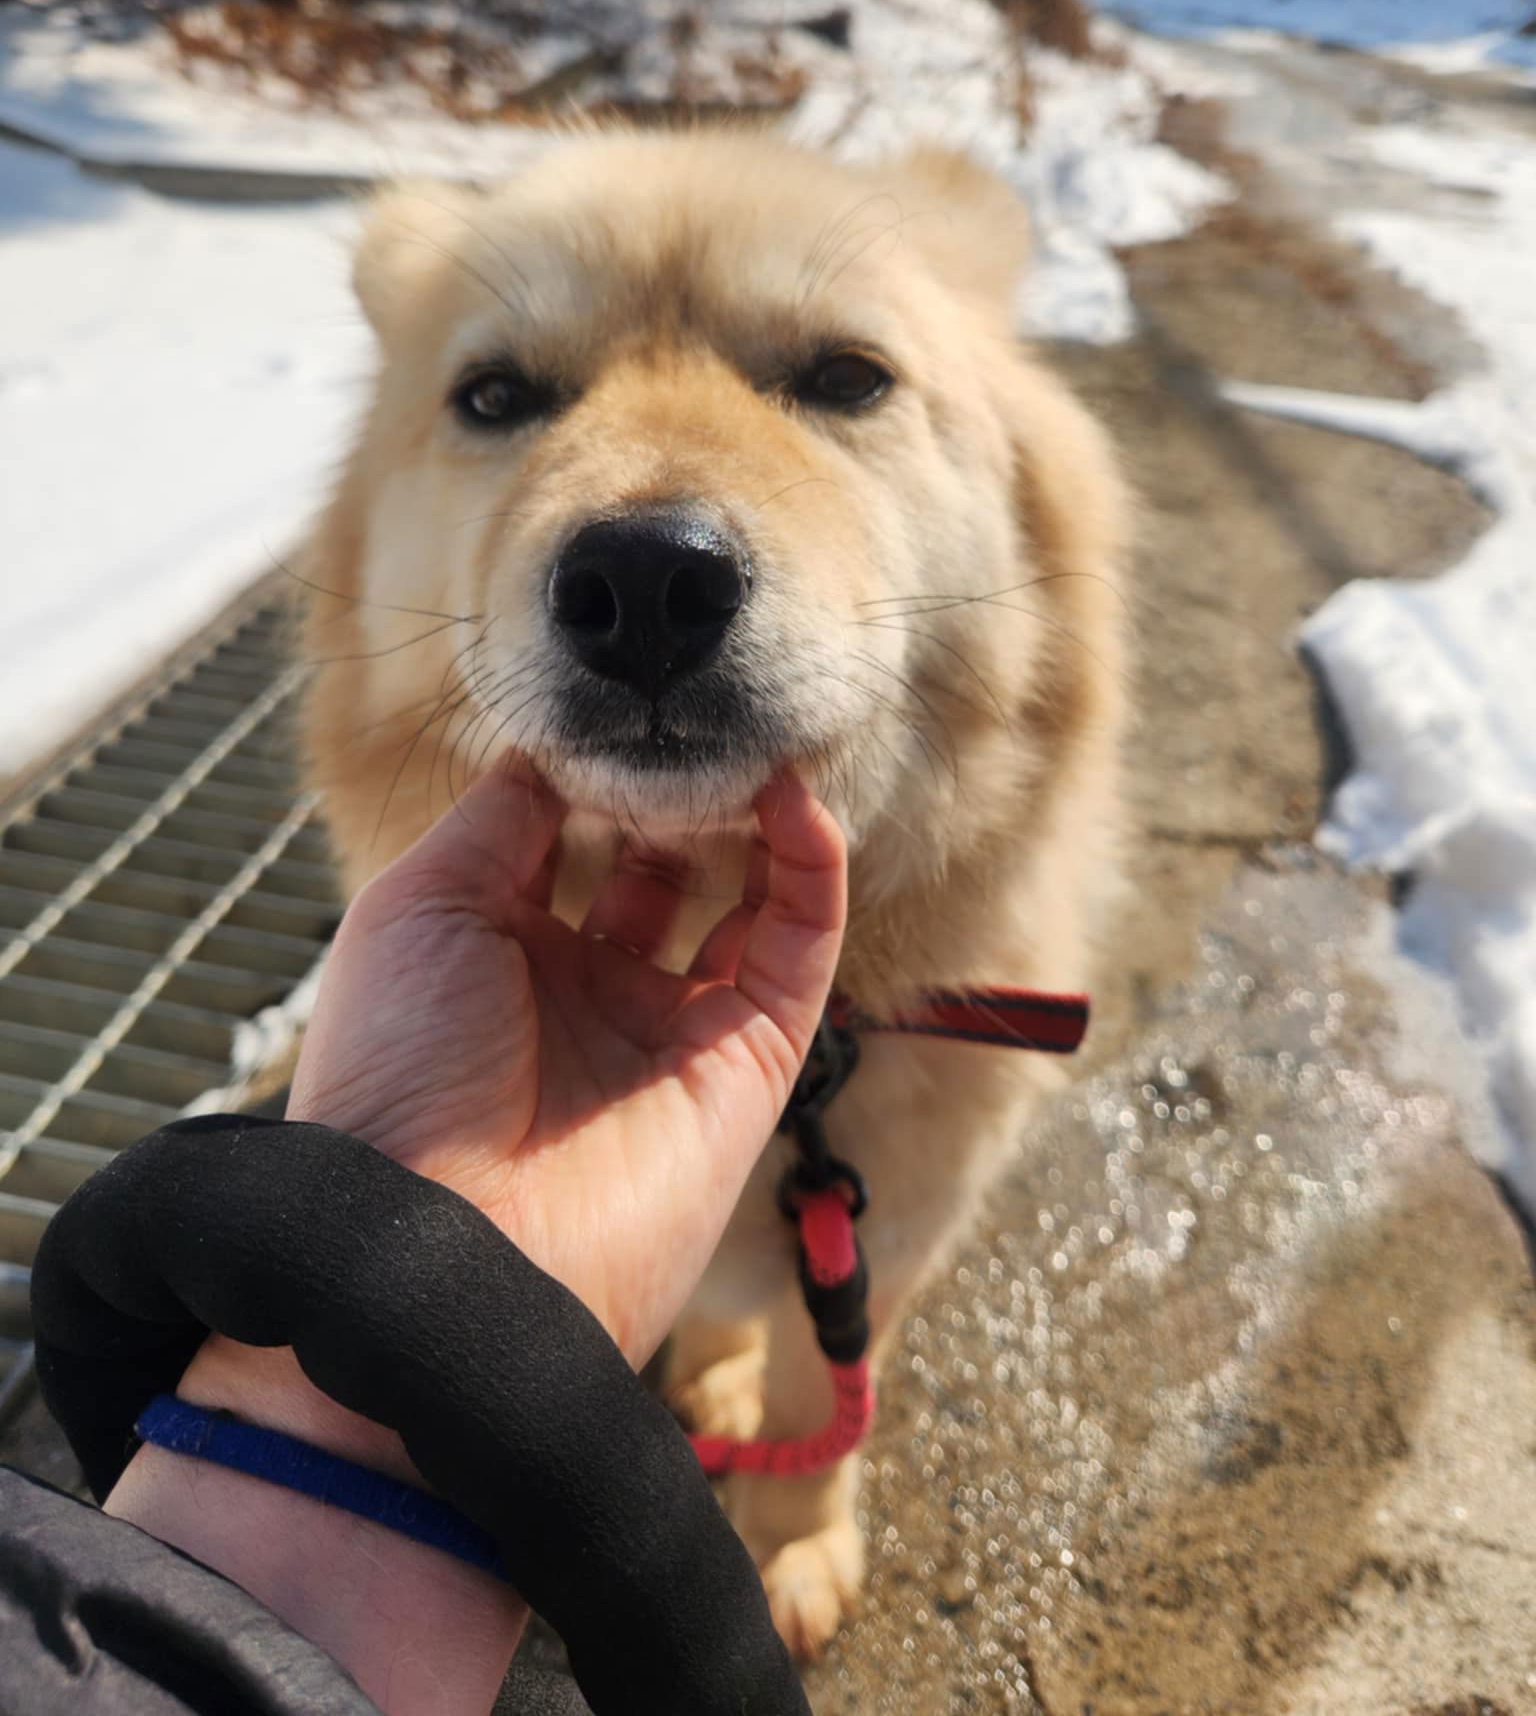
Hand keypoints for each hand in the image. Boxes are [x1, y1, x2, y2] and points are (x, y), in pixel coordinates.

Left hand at [285, 759, 845, 1364]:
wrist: (443, 1247)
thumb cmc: (403, 1068)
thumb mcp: (419, 908)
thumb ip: (499, 817)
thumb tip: (560, 744)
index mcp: (494, 952)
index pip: (564, 837)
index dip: (593, 770)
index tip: (617, 702)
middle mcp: (584, 987)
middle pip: (656, 862)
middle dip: (675, 790)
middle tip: (693, 719)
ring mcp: (668, 1028)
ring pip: (739, 898)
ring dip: (752, 820)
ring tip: (753, 745)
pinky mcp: (745, 1065)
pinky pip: (798, 951)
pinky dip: (810, 871)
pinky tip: (796, 801)